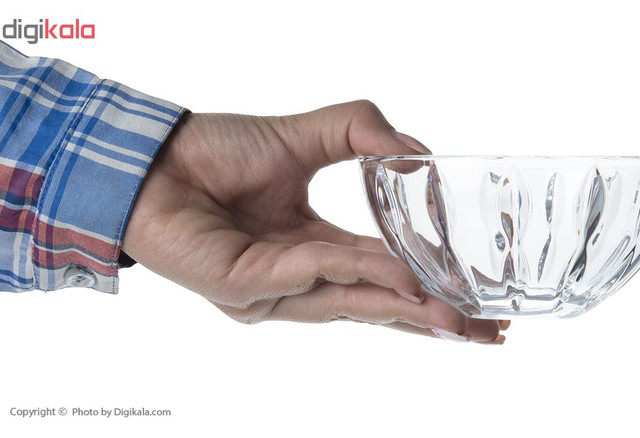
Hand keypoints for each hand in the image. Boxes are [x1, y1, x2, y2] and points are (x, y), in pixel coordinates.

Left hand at [122, 100, 507, 343]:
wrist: (153, 155)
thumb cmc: (215, 151)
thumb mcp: (305, 135)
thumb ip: (361, 133)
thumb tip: (417, 149)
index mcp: (313, 247)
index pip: (381, 276)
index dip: (428, 288)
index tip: (475, 302)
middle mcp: (297, 277)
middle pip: (375, 306)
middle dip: (432, 320)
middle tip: (487, 332)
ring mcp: (271, 290)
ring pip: (348, 302)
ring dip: (405, 308)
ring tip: (456, 316)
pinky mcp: (242, 289)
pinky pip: (308, 276)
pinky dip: (354, 272)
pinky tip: (396, 274)